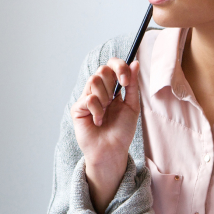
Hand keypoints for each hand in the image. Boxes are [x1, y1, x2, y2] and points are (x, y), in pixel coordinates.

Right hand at [69, 57, 141, 212]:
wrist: (112, 151)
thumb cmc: (122, 131)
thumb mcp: (132, 106)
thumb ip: (132, 85)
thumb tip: (136, 62)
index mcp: (112, 88)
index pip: (112, 66)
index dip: (119, 66)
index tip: (127, 80)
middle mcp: (98, 91)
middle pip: (102, 69)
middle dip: (114, 79)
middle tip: (118, 95)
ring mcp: (86, 98)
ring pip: (93, 80)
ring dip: (105, 96)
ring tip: (107, 111)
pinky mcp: (77, 108)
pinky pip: (89, 98)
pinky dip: (98, 110)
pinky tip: (99, 121)